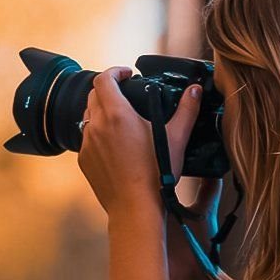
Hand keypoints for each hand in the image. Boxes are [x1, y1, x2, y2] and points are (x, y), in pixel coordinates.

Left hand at [77, 68, 203, 219]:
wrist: (135, 208)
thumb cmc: (156, 174)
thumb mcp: (176, 138)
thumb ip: (187, 110)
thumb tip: (195, 90)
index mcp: (116, 114)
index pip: (104, 79)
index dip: (115, 72)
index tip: (127, 74)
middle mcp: (96, 126)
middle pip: (94, 95)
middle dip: (109, 89)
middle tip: (126, 93)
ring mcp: (87, 144)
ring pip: (89, 117)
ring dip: (102, 112)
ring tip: (122, 119)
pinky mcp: (84, 160)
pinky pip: (87, 139)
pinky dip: (98, 134)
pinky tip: (115, 144)